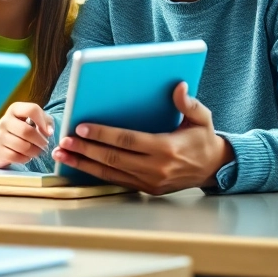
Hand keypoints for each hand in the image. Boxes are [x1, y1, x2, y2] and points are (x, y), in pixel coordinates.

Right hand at [0, 103, 53, 167]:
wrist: (2, 141)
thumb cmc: (24, 128)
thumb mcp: (35, 120)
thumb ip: (46, 121)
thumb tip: (49, 132)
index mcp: (15, 109)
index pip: (31, 110)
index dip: (43, 122)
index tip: (49, 132)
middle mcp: (5, 121)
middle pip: (26, 131)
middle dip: (39, 140)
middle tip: (45, 145)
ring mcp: (0, 136)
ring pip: (22, 146)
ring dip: (34, 151)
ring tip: (37, 151)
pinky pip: (15, 157)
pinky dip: (25, 158)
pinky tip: (27, 156)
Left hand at [53, 82, 231, 194]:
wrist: (214, 169)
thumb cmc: (203, 140)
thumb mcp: (202, 118)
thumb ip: (189, 103)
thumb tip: (179, 87)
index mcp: (167, 148)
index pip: (128, 140)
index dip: (104, 134)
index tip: (83, 126)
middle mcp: (156, 168)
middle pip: (114, 159)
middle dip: (86, 149)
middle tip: (64, 140)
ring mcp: (150, 182)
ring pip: (110, 173)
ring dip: (84, 164)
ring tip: (62, 154)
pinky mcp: (146, 189)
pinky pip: (116, 181)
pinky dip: (95, 173)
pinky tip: (79, 165)